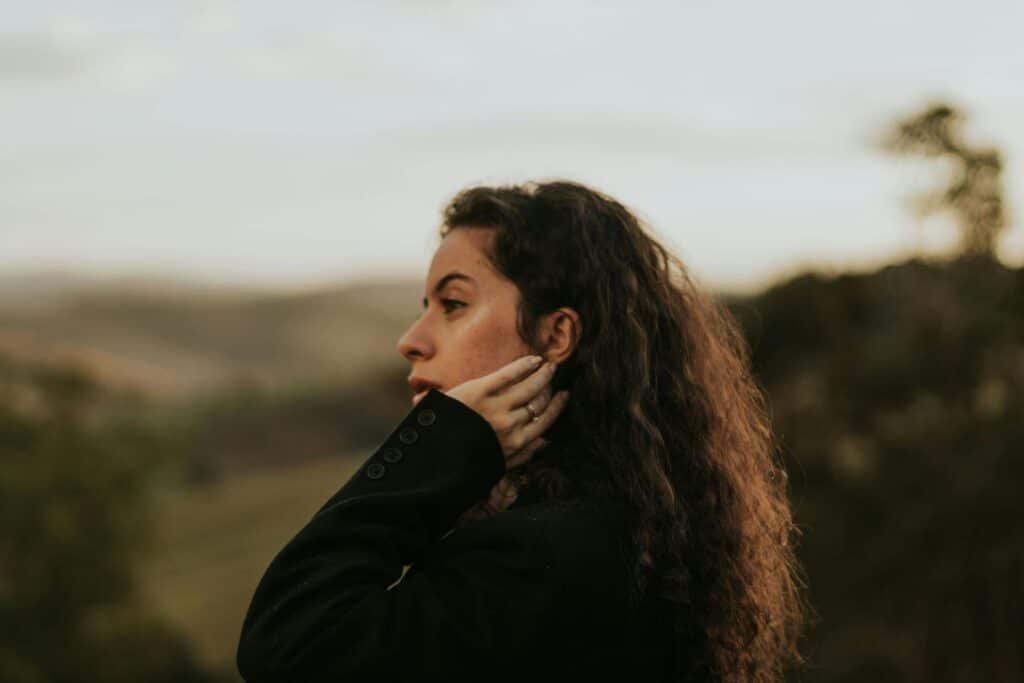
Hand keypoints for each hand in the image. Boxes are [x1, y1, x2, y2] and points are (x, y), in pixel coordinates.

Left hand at [445, 355, 569, 461]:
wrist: (434, 457)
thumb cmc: (465, 461)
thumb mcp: (498, 464)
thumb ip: (523, 455)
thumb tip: (546, 443)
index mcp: (515, 442)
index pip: (545, 421)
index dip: (557, 406)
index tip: (565, 395)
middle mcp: (511, 424)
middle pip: (539, 401)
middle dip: (550, 386)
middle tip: (555, 372)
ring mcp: (496, 407)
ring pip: (530, 387)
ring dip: (542, 374)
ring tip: (548, 364)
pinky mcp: (480, 391)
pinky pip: (509, 375)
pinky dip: (524, 365)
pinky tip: (533, 359)